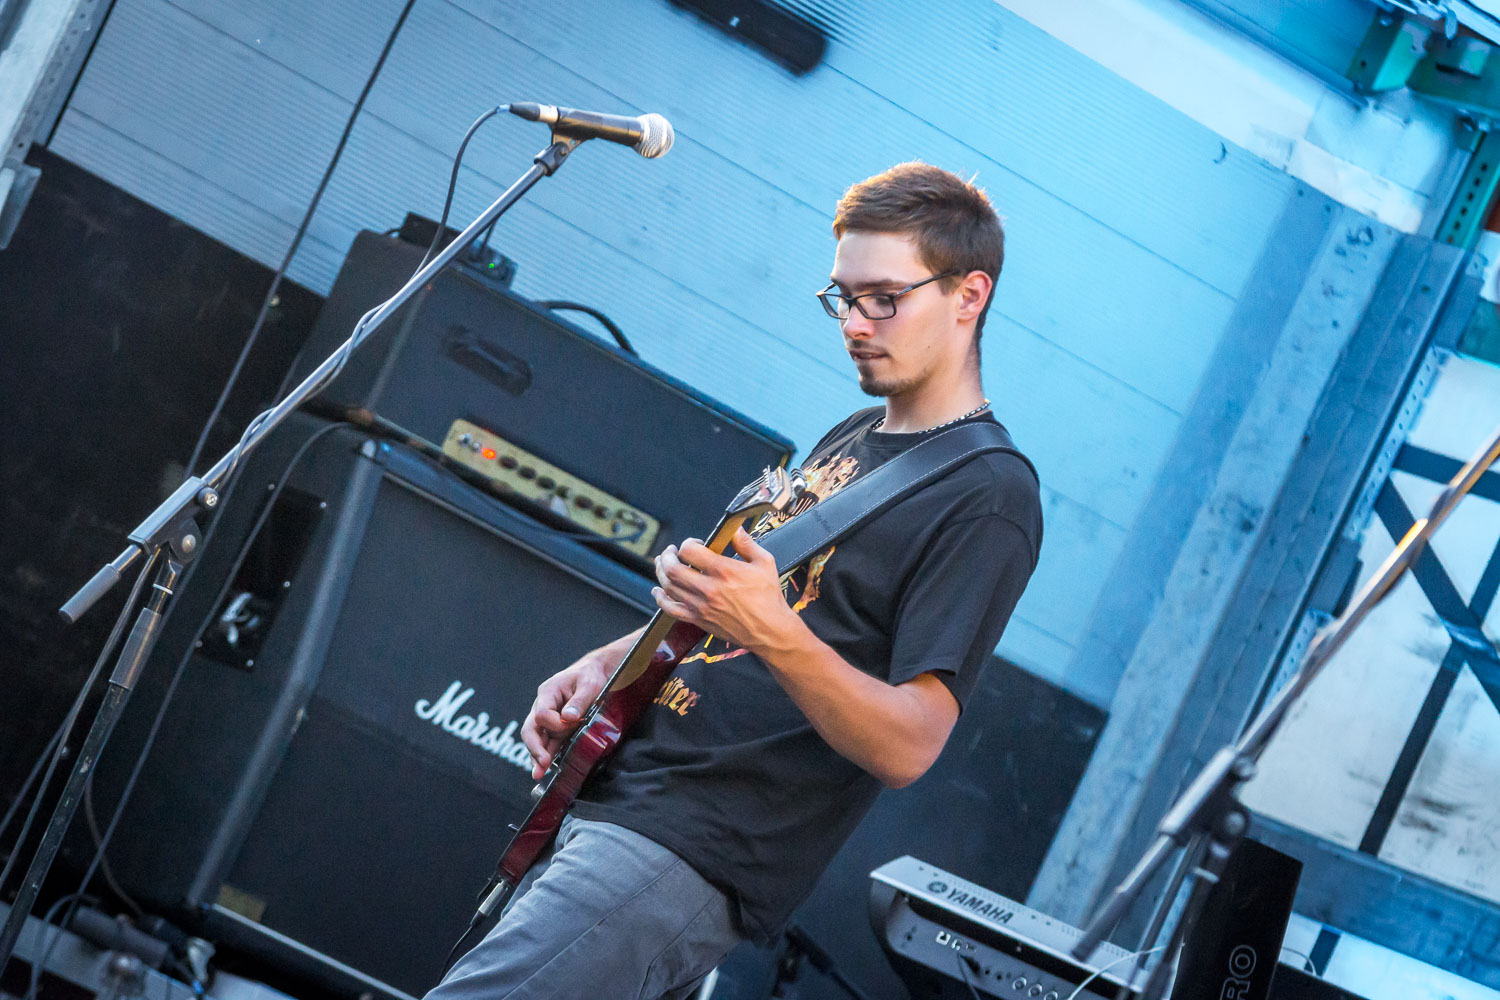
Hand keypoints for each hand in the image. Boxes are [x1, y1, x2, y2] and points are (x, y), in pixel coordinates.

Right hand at [519, 653, 609, 779]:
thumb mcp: (590, 684)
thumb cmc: (591, 675)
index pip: (542, 714)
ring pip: (537, 738)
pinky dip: (546, 753)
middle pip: (531, 729)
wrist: (597, 672)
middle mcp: (543, 705)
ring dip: (538, 756)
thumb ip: (579, 701)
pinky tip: (545, 768)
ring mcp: (548, 717)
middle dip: (535, 748)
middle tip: (542, 764)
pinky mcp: (555, 726)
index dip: (555, 724)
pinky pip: (548, 741)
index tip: (573, 724)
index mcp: (548, 692)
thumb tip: (568, 718)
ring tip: (539, 774)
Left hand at [652, 527, 798, 652]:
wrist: (769, 630)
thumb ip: (747, 544)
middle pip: (673, 569)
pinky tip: (658, 591)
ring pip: (669, 586)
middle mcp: (708, 588)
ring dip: (661, 572)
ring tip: (663, 564)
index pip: (690, 551)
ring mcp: (701, 606)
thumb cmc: (769, 596)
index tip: (694, 544)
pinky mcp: (698, 620)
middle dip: (667, 556)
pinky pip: (671, 609)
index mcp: (724, 571)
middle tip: (670, 551)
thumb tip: (735, 529)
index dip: (688, 543)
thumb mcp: (764, 563)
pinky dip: (660, 598)